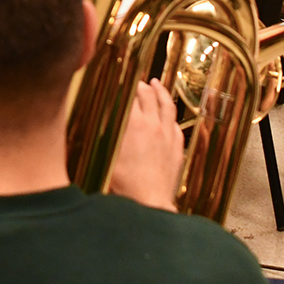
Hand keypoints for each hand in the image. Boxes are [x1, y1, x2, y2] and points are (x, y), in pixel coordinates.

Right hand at [107, 81, 182, 210]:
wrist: (149, 203)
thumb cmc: (125, 185)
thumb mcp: (108, 155)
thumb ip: (109, 133)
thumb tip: (107, 117)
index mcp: (134, 125)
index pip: (131, 96)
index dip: (126, 87)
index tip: (123, 81)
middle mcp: (153, 125)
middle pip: (149, 96)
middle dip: (143, 86)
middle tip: (138, 82)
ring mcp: (168, 136)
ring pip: (167, 106)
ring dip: (162, 93)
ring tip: (157, 85)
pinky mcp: (176, 148)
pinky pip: (176, 125)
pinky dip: (170, 116)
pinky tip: (168, 116)